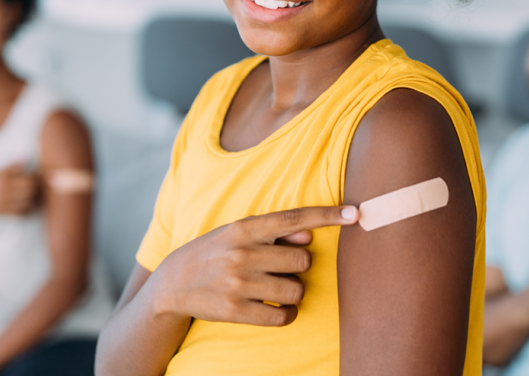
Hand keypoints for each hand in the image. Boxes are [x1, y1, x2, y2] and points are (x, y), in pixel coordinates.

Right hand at [0, 164, 38, 216]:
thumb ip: (9, 167)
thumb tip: (23, 159)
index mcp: (2, 176)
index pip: (27, 177)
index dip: (35, 178)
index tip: (36, 179)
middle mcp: (3, 188)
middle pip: (29, 188)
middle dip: (35, 188)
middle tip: (35, 188)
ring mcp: (3, 201)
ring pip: (27, 200)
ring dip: (32, 198)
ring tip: (31, 196)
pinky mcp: (2, 212)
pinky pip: (20, 212)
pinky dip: (26, 209)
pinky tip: (26, 205)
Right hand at [149, 205, 358, 327]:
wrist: (173, 282)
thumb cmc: (216, 252)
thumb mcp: (238, 234)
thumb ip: (273, 232)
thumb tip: (309, 236)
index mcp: (244, 228)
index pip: (294, 218)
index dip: (327, 215)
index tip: (355, 213)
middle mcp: (242, 254)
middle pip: (303, 259)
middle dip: (300, 264)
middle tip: (281, 267)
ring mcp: (238, 284)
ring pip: (296, 289)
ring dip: (295, 291)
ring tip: (278, 288)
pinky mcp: (236, 312)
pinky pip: (283, 316)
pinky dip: (288, 313)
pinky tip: (280, 308)